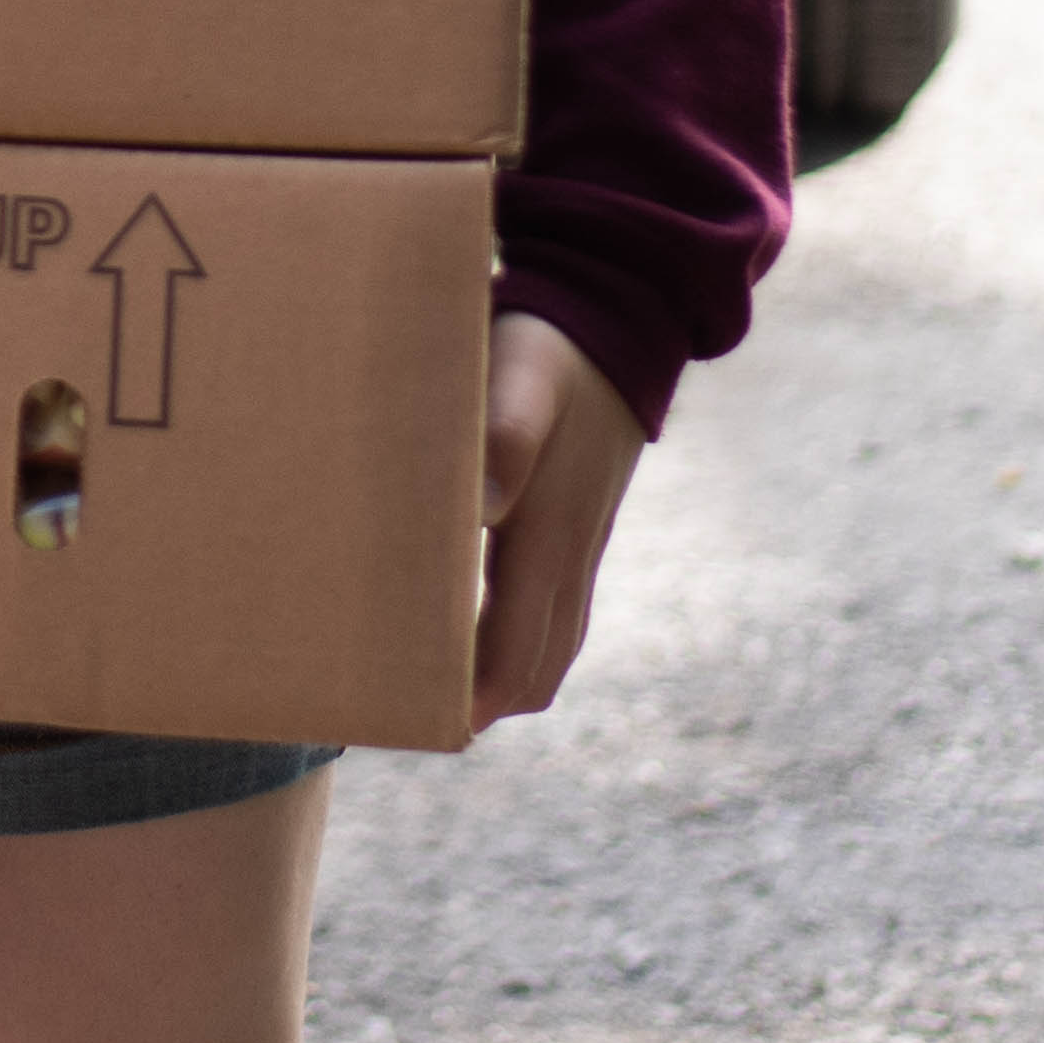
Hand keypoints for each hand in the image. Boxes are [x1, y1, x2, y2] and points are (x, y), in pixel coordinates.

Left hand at [468, 312, 640, 732]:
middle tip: (420, 716)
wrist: (623, 317)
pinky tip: (482, 627)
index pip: (515, 654)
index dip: (475, 701)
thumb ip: (503, 439)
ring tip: (444, 688)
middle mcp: (573, 555)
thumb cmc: (554, 347)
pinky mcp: (584, 524)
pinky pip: (560, 610)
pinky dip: (525, 639)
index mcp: (550, 537)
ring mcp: (584, 543)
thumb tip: (485, 511)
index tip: (427, 726)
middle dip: (487, 703)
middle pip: (537, 667)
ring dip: (507, 676)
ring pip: (554, 645)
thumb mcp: (520, 380)